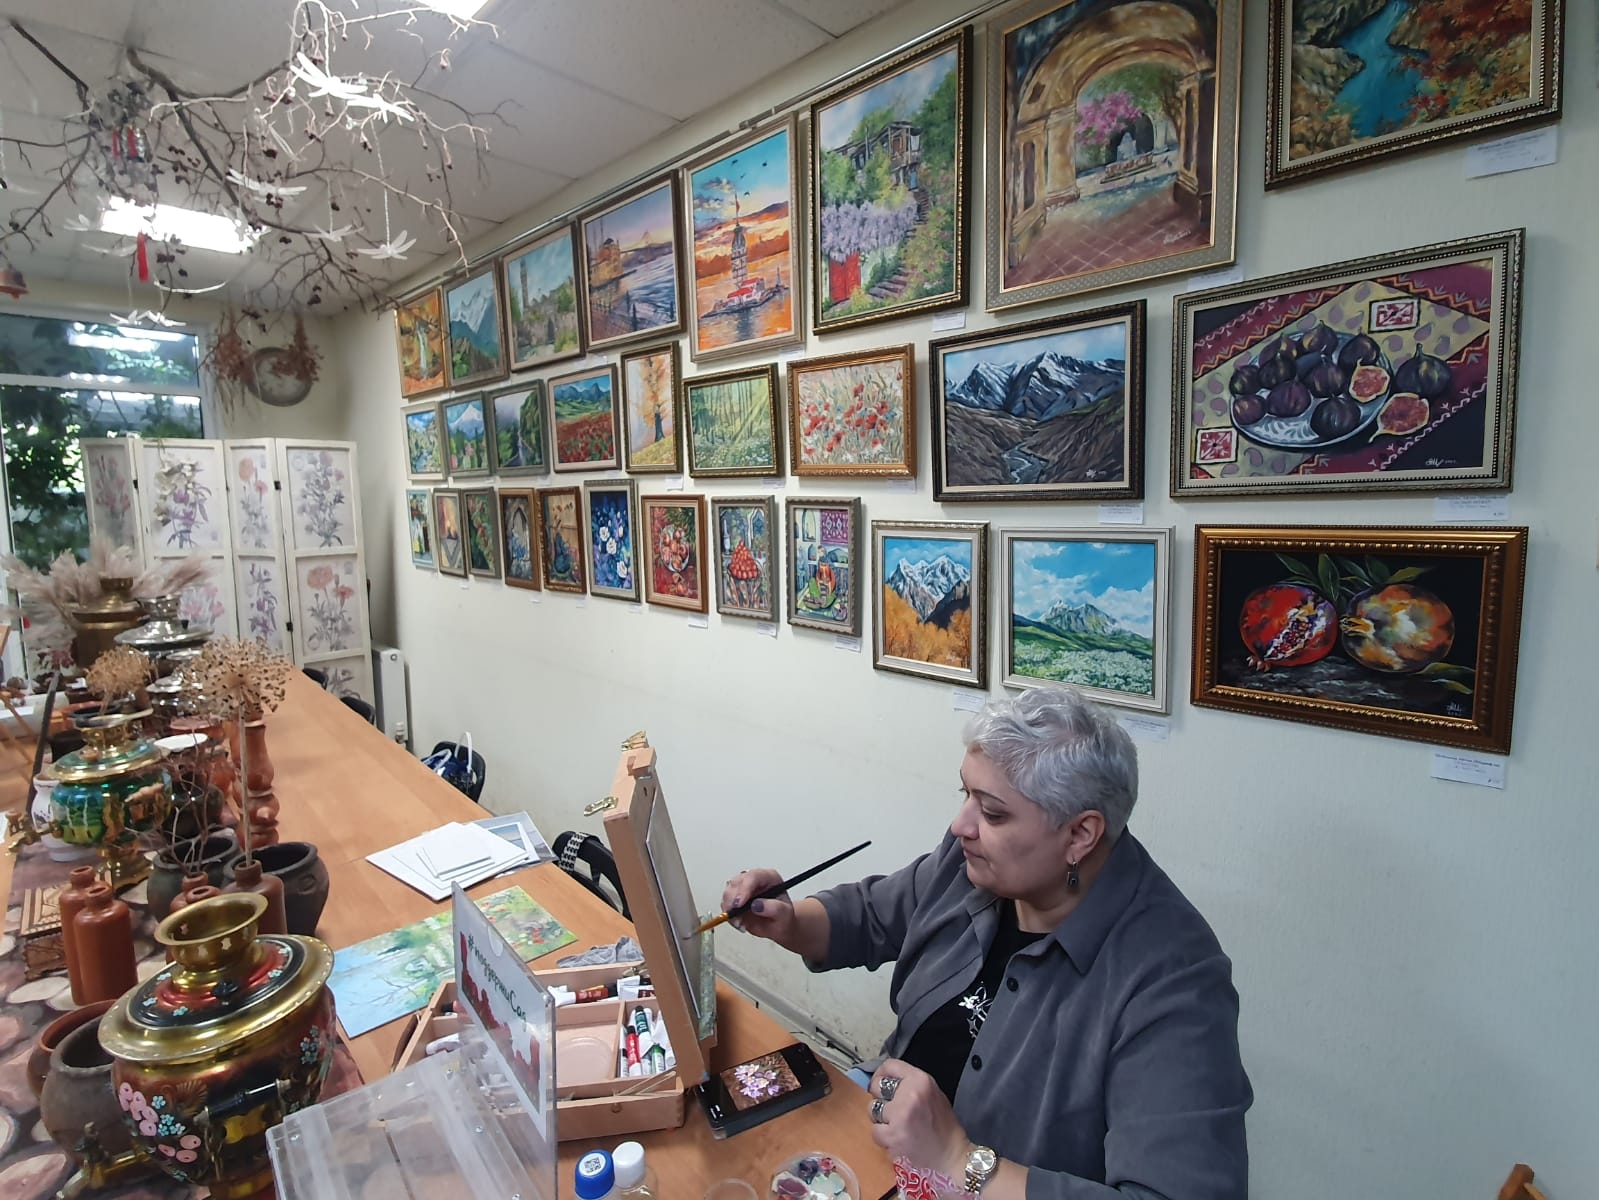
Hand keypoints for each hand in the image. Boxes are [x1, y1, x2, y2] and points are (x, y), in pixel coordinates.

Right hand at [720, 868, 795, 945]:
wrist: (778, 925)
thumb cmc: (783, 917)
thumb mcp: (785, 914)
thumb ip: (774, 908)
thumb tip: (758, 905)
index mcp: (769, 878)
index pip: (754, 877)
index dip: (744, 889)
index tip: (739, 904)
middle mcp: (754, 880)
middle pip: (737, 882)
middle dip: (733, 900)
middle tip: (737, 917)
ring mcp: (743, 889)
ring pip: (728, 892)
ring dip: (730, 909)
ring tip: (741, 922)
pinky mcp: (735, 899)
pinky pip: (725, 904)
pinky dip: (729, 915)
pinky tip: (739, 923)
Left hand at [867, 1059, 968, 1180]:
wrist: (951, 1158)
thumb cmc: (944, 1129)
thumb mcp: (933, 1095)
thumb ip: (910, 1084)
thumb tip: (886, 1079)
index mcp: (922, 1080)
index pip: (889, 1065)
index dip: (881, 1075)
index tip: (879, 1083)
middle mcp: (910, 1094)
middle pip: (876, 1086)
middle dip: (880, 1098)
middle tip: (893, 1110)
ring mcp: (900, 1115)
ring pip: (873, 1110)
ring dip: (881, 1120)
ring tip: (899, 1128)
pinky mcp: (892, 1135)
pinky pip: (875, 1131)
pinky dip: (883, 1138)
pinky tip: (898, 1141)